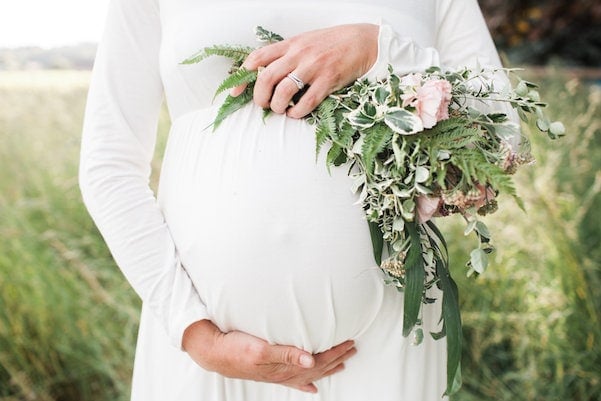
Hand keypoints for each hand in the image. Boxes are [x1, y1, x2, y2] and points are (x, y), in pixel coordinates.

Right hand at [182, 320, 356, 392]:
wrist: (215, 353)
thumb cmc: (236, 348)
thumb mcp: (261, 348)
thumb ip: (286, 353)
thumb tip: (310, 359)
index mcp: (285, 365)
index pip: (318, 359)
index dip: (335, 352)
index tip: (350, 343)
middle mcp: (284, 372)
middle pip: (317, 366)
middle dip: (336, 358)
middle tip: (352, 349)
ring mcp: (277, 374)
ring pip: (309, 373)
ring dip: (326, 368)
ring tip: (341, 365)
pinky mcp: (270, 372)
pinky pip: (293, 380)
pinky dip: (305, 383)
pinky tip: (312, 388)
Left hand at [231, 23, 378, 117]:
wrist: (364, 41)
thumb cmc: (333, 43)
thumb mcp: (305, 42)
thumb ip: (287, 55)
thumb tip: (266, 75)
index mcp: (290, 44)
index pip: (257, 58)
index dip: (242, 77)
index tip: (236, 93)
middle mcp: (299, 54)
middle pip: (266, 77)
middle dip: (259, 96)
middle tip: (263, 105)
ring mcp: (314, 66)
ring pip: (284, 90)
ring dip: (278, 106)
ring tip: (281, 110)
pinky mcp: (329, 79)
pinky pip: (308, 100)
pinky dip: (298, 112)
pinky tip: (296, 114)